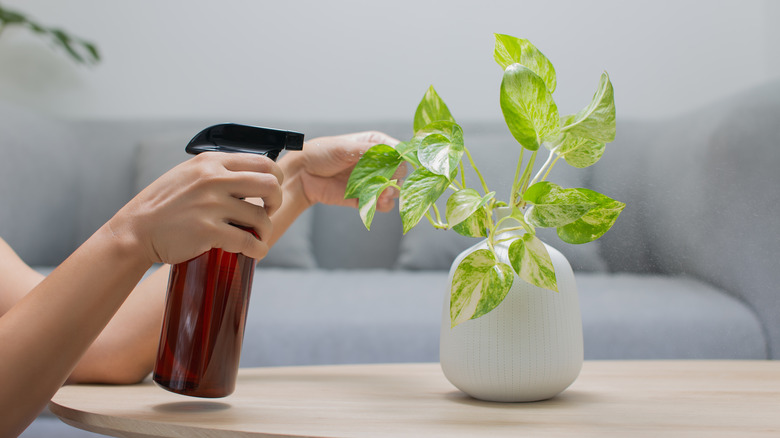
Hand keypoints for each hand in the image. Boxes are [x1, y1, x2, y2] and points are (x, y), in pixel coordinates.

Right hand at [108, 152, 282, 263]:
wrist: (135, 231)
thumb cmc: (163, 205)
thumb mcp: (187, 174)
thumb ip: (216, 171)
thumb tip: (250, 176)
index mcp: (210, 162)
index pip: (262, 162)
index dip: (275, 178)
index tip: (270, 191)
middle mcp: (212, 180)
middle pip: (269, 185)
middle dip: (276, 201)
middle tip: (270, 211)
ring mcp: (211, 205)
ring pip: (260, 217)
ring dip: (265, 230)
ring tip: (258, 237)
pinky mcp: (208, 231)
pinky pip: (247, 241)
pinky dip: (258, 249)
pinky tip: (256, 252)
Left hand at [284, 131, 404, 210]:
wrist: (302, 174)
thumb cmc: (321, 153)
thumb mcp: (345, 147)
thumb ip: (370, 152)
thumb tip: (394, 156)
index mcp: (375, 144)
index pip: (398, 152)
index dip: (400, 160)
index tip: (396, 167)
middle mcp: (376, 163)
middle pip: (399, 173)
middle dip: (395, 179)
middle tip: (386, 184)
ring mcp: (371, 181)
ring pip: (393, 190)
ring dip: (390, 194)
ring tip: (382, 195)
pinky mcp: (364, 197)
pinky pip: (381, 204)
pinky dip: (382, 205)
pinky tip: (376, 203)